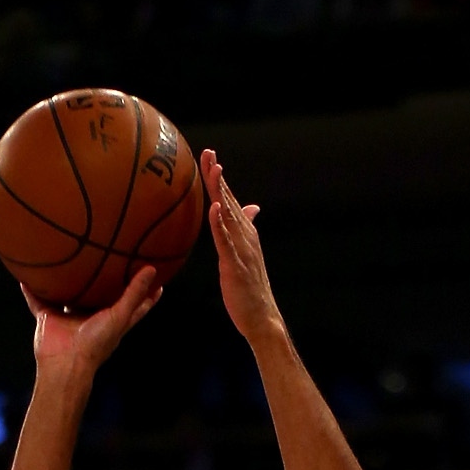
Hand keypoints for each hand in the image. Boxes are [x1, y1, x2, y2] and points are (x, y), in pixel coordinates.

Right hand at [24, 266, 161, 381]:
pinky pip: (37, 301)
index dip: (144, 290)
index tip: (152, 273)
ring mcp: (69, 318)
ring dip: (67, 281)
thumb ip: (134, 294)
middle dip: (105, 279)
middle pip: (100, 295)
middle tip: (110, 255)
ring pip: (69, 294)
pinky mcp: (48, 318)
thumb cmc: (95, 344)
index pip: (132, 303)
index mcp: (111, 319)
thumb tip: (151, 270)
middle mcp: (91, 316)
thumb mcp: (119, 316)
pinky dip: (31, 291)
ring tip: (68, 259)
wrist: (65, 363)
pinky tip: (26, 276)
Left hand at [199, 149, 277, 344]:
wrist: (262, 317)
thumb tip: (252, 207)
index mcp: (244, 232)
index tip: (208, 156)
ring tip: (213, 169)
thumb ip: (245, 228)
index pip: (229, 199)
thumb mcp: (245, 253)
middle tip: (207, 153)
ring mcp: (241, 249)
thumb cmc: (250, 289)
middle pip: (228, 200)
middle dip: (217, 176)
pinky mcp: (235, 264)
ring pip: (228, 215)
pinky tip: (215, 208)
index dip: (218, 177)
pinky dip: (220, 223)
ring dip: (220, 191)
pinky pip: (225, 241)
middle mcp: (244, 235)